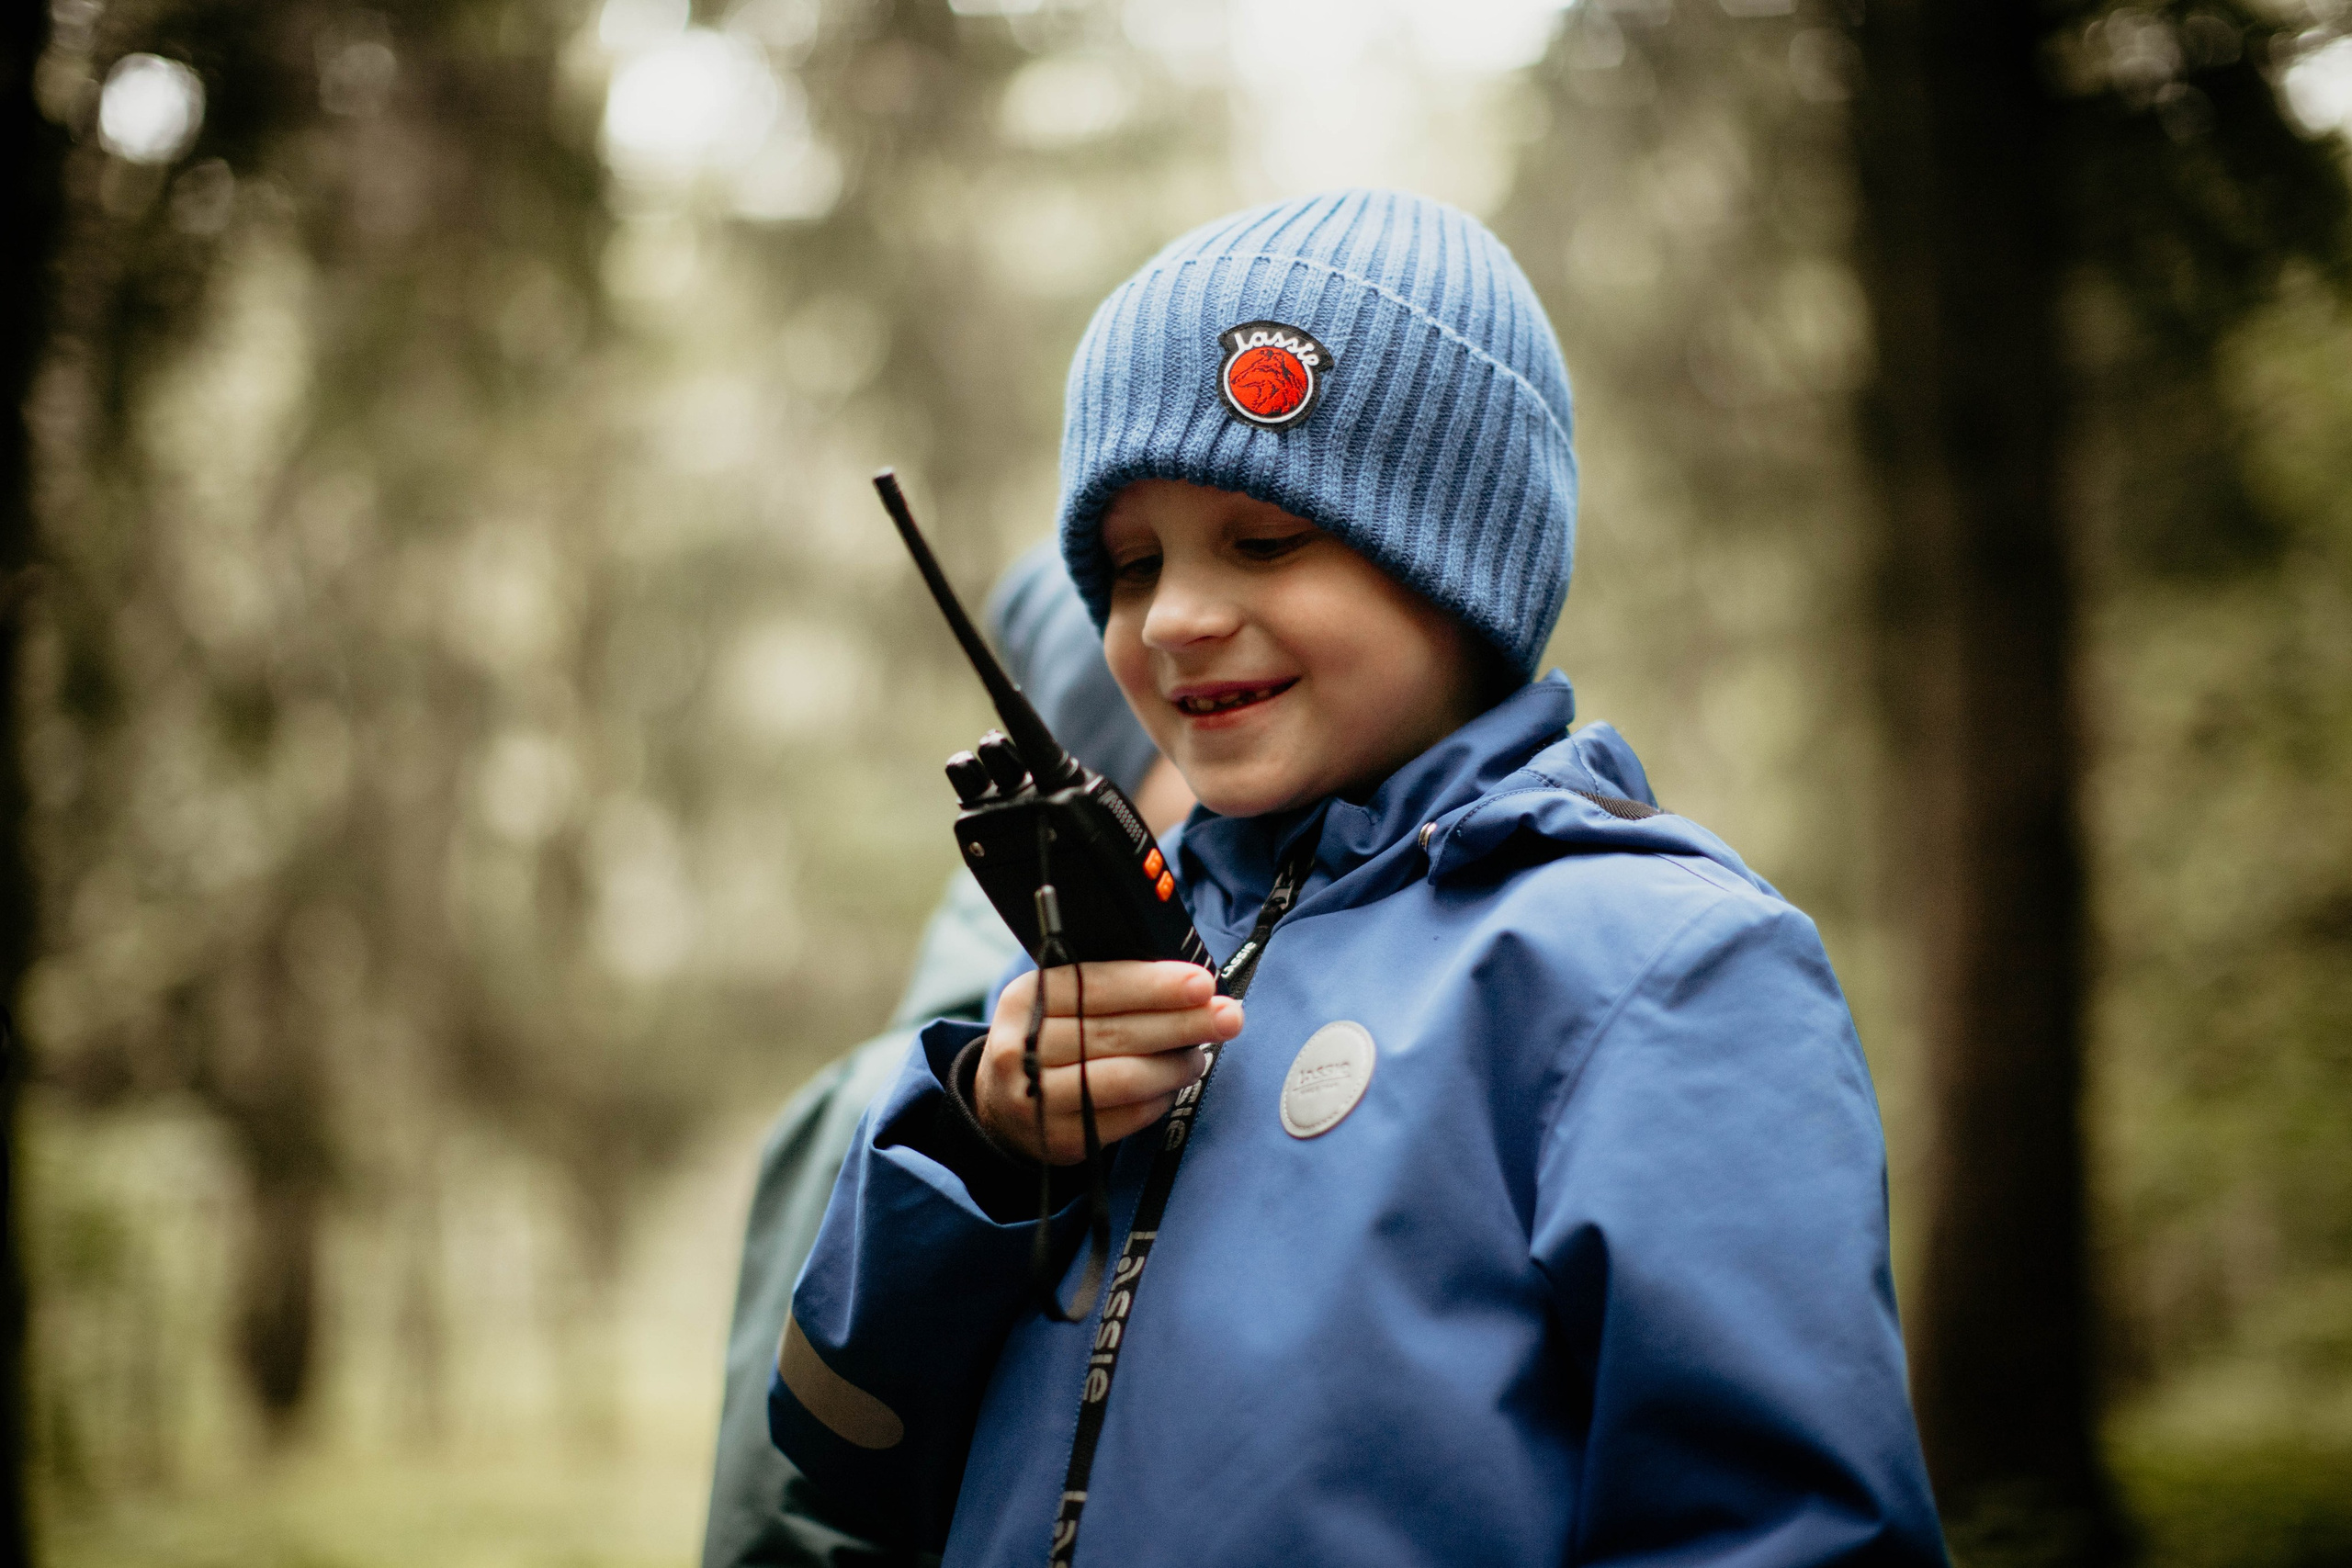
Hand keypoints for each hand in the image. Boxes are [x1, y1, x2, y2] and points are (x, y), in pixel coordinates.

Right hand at [975, 961, 1242, 1164]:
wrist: (1003, 1104)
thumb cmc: (1053, 1038)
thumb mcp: (1062, 1002)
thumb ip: (1112, 987)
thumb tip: (1191, 985)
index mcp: (1027, 999)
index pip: (1094, 985)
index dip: (1152, 985)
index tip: (1202, 983)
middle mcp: (1023, 1048)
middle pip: (1115, 1033)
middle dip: (1181, 1023)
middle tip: (1229, 1017)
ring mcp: (1036, 1098)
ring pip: (1124, 1078)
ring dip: (1174, 1065)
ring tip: (1200, 1056)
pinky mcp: (1060, 1138)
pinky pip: (1126, 1117)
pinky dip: (1158, 1100)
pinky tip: (1171, 1087)